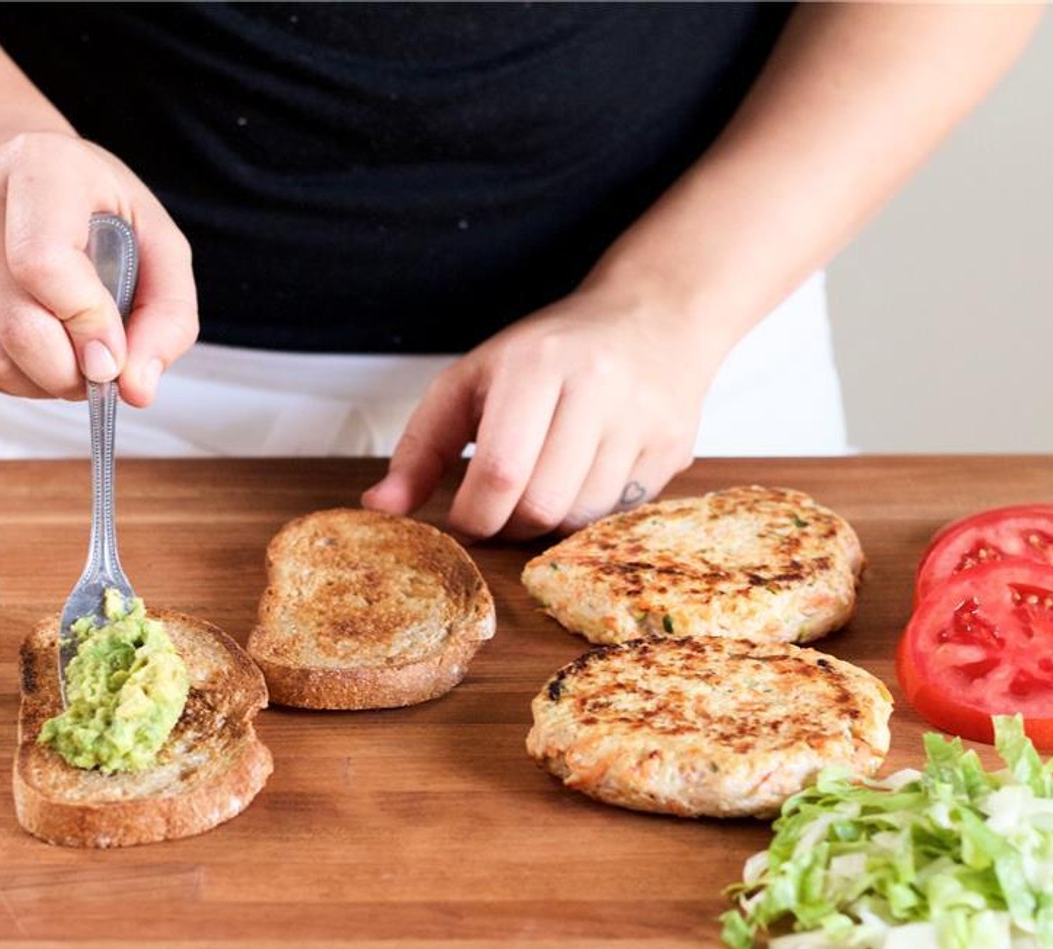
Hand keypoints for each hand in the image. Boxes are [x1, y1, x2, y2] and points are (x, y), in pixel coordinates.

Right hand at [0, 132, 197, 404]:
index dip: (84, 324)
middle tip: (101, 369)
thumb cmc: (99, 213)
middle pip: (16, 324)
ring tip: (75, 359)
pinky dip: (17, 380)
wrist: (21, 179)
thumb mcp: (160, 245)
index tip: (114, 356)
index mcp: (42, 168)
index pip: (42, 264)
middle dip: (70, 371)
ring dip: (45, 382)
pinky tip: (41, 355)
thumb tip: (137, 389)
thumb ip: (167, 315)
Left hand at [362, 292, 717, 539]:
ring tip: (538, 491)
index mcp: (537, 365)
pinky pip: (618, 515)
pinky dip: (588, 515)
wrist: (654, 316)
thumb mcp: (472, 380)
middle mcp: (597, 388)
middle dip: (508, 527)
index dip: (473, 517)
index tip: (461, 520)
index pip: (500, 473)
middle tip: (498, 513)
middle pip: (541, 506)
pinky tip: (580, 481)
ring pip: (580, 518)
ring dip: (547, 525)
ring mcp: (643, 420)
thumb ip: (420, 446)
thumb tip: (379, 508)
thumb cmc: (547, 354)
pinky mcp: (673, 448)